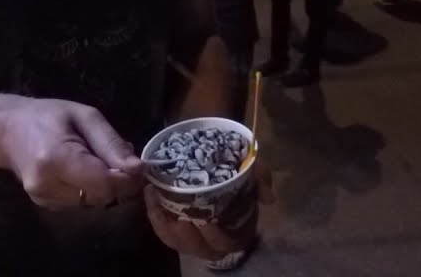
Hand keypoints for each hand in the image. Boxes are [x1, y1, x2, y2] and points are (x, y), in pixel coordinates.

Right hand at [0, 97, 144, 209]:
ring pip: (94, 202)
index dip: (128, 179)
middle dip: (116, 180)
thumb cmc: (46, 116)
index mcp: (56, 159)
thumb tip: (137, 169)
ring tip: (91, 159)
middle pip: (102, 196)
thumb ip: (111, 143)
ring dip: (102, 184)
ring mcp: (44, 199)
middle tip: (114, 156)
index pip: (105, 184)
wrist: (5, 130)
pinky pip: (81, 202)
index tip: (137, 165)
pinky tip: (79, 169)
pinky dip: (88, 188)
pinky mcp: (45, 205)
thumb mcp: (84, 116)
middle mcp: (47, 186)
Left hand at [144, 162, 273, 260]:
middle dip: (186, 232)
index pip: (224, 242)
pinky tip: (151, 194)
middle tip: (181, 212)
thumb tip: (269, 198)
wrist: (213, 176)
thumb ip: (261, 180)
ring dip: (166, 222)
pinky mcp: (172, 229)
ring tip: (159, 199)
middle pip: (195, 245)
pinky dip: (155, 214)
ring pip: (175, 240)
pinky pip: (161, 229)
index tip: (209, 220)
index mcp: (233, 233)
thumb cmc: (234, 181)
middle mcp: (210, 242)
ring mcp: (189, 238)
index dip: (215, 235)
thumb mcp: (250, 175)